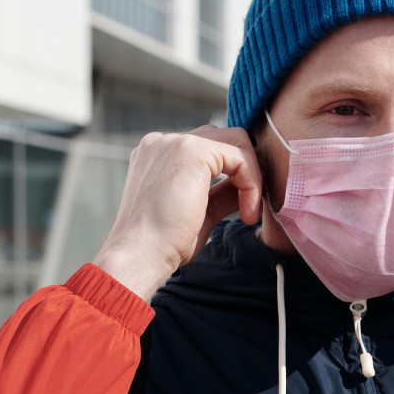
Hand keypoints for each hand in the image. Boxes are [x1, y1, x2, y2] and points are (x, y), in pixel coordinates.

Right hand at [93, 126, 263, 300]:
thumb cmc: (163, 244)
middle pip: (223, 139)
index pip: (209, 148)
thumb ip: (220, 194)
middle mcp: (162, 142)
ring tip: (249, 212)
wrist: (140, 255)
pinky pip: (240, 156)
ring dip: (251, 176)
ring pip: (236, 140)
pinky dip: (251, 183)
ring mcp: (175, 141)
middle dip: (245, 170)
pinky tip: (246, 213)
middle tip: (252, 206)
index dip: (234, 173)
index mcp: (158, 155)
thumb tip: (246, 187)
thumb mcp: (198, 213)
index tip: (244, 208)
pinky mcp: (191, 150)